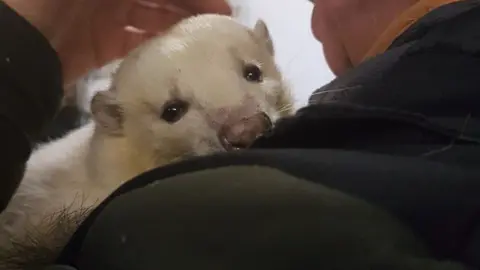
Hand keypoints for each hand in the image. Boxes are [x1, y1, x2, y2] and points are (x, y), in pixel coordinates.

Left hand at [4, 0, 231, 84]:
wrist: (21, 44)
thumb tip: (184, 0)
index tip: (221, 3)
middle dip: (192, 4)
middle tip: (222, 20)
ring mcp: (107, 15)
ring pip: (153, 16)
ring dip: (179, 23)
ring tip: (207, 37)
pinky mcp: (102, 44)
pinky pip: (137, 41)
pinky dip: (158, 43)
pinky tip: (179, 49)